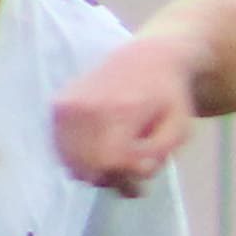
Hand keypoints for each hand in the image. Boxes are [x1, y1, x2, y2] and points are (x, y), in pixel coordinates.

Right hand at [54, 32, 204, 194]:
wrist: (145, 59)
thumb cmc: (167, 97)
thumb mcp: (178, 128)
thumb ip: (158, 154)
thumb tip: (136, 171)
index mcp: (117, 109)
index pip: (108, 159)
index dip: (126, 172)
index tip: (144, 164)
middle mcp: (84, 107)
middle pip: (86, 165)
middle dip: (112, 176)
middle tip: (131, 165)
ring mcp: (66, 107)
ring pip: (70, 162)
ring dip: (95, 169)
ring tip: (118, 156)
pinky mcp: (56, 107)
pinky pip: (61, 149)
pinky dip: (79, 157)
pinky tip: (101, 148)